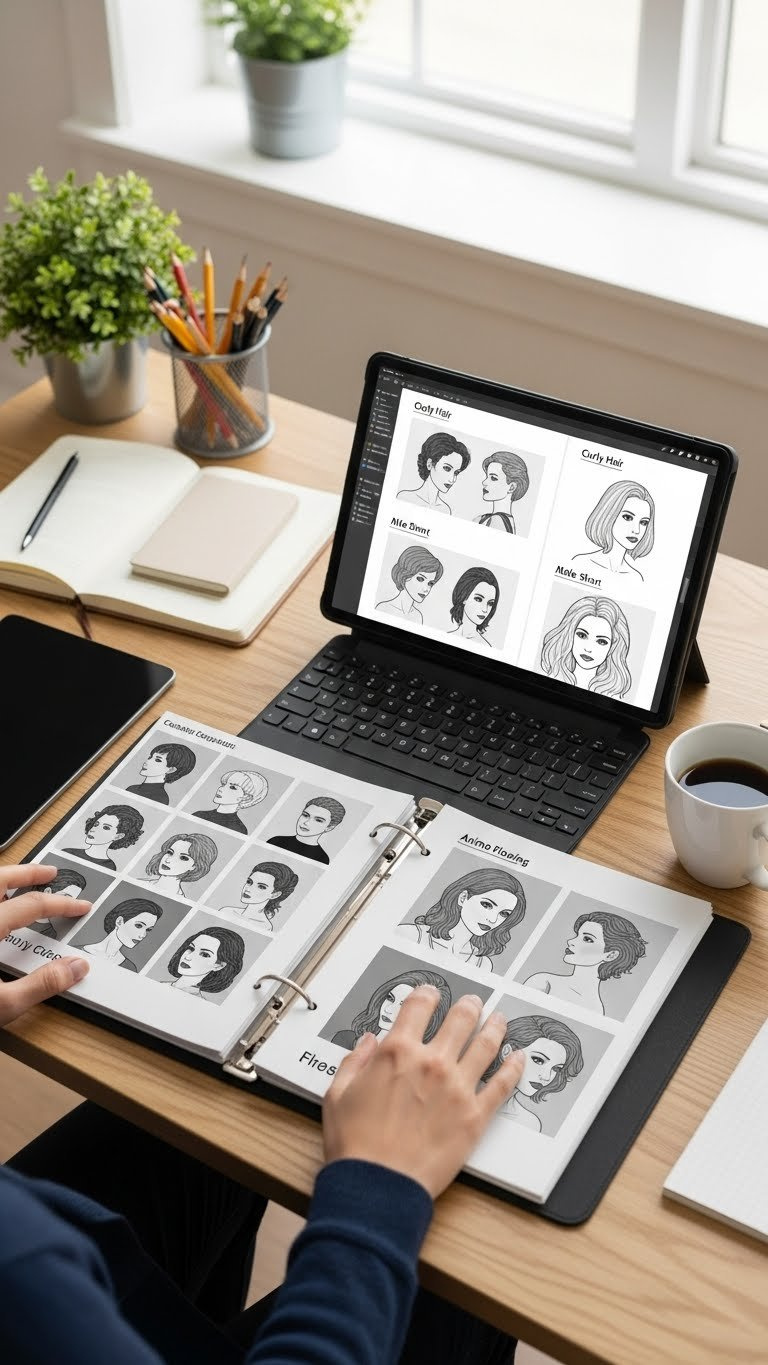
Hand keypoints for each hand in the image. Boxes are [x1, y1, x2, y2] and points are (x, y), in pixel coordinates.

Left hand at [0, 863, 89, 1026]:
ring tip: (20, 881)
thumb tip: (76, 968)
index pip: (31, 906)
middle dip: (27, 873)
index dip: (60, 905)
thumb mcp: (2, 1005)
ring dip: (5, 880)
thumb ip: (41, 985)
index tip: (80, 907)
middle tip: (50, 872)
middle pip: (0, 880)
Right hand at [323, 986, 524, 1198]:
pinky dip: (514, 1067)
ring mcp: (458, 1088)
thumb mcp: (338, 1094)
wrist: (378, 1186)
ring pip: (486, 1044)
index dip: (427, 994)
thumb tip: (367, 1042)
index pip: (418, 1007)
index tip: (431, 993)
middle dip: (468, 1006)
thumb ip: (354, 1062)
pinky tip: (519, 1058)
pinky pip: (502, 1084)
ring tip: (500, 1019)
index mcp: (397, 1052)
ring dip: (495, 1027)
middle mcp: (431, 1062)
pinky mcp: (475, 1116)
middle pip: (460, 1019)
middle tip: (473, 1002)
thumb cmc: (355, 1145)